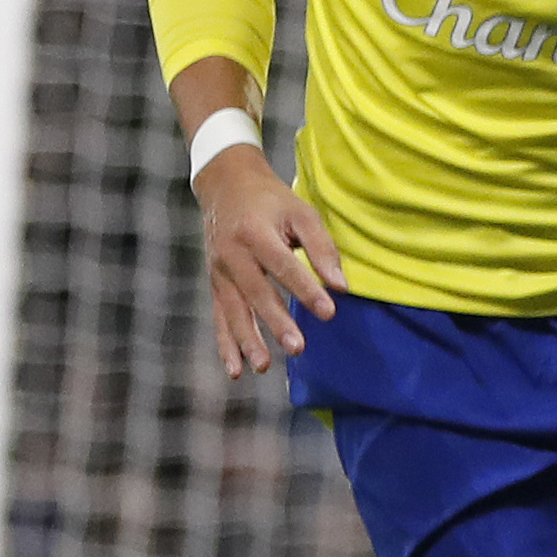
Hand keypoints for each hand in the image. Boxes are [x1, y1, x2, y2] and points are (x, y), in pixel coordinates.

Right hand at [198, 150, 345, 377]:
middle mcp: (232, 254)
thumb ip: (322, 248)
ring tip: (264, 366)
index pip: (283, 266)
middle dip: (277, 322)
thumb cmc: (271, 201)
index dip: (306, 290)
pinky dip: (226, 345)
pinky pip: (220, 317)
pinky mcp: (215, 284)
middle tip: (298, 348)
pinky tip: (237, 370)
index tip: (329, 312)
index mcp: (255, 233)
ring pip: (234, 311)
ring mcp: (219, 271)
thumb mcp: (301, 212)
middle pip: (256, 293)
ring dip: (248, 341)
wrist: (225, 186)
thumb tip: (341, 287)